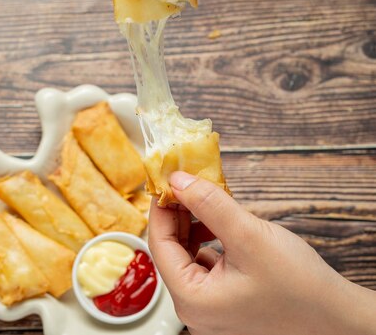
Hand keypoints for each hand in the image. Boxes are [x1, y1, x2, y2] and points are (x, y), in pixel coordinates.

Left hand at [148, 171, 375, 334]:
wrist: (339, 319)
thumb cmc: (299, 287)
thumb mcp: (249, 236)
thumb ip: (209, 205)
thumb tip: (178, 180)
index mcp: (192, 300)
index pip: (160, 246)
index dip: (161, 209)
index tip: (166, 180)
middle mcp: (195, 310)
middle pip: (172, 251)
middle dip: (179, 215)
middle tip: (187, 184)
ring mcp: (210, 309)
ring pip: (188, 257)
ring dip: (194, 227)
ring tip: (208, 203)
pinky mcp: (225, 305)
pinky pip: (206, 267)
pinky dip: (209, 242)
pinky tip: (221, 226)